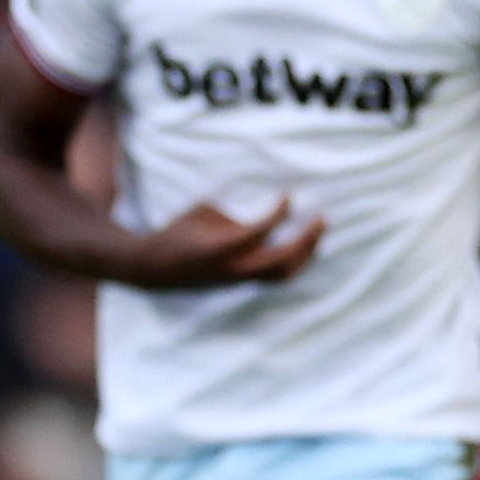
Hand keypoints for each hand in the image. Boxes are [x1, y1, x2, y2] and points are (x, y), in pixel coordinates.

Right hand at [126, 199, 320, 289]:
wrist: (158, 269)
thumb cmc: (178, 232)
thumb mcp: (202, 211)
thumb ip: (235, 212)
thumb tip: (266, 208)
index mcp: (220, 248)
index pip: (260, 232)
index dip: (279, 214)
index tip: (288, 196)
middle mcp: (234, 269)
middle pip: (282, 261)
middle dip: (306, 240)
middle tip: (321, 219)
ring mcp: (239, 279)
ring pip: (283, 275)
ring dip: (305, 255)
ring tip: (316, 233)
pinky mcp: (242, 283)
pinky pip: (276, 277)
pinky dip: (293, 262)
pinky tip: (302, 246)